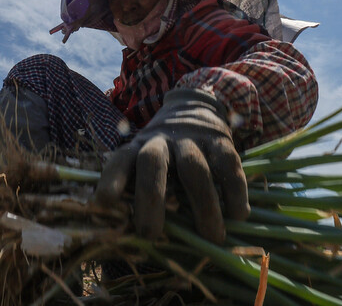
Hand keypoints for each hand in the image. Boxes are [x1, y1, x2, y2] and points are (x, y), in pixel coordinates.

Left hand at [93, 88, 249, 243]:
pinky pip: (228, 166)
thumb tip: (134, 233)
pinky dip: (234, 192)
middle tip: (150, 234)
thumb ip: (141, 185)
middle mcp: (161, 140)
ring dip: (204, 205)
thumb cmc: (166, 148)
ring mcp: (192, 138)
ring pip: (194, 169)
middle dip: (150, 198)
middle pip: (152, 162)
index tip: (102, 202)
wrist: (196, 104)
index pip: (120, 160)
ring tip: (212, 237)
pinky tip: (239, 216)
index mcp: (137, 146)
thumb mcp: (146, 156)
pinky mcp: (220, 140)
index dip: (111, 179)